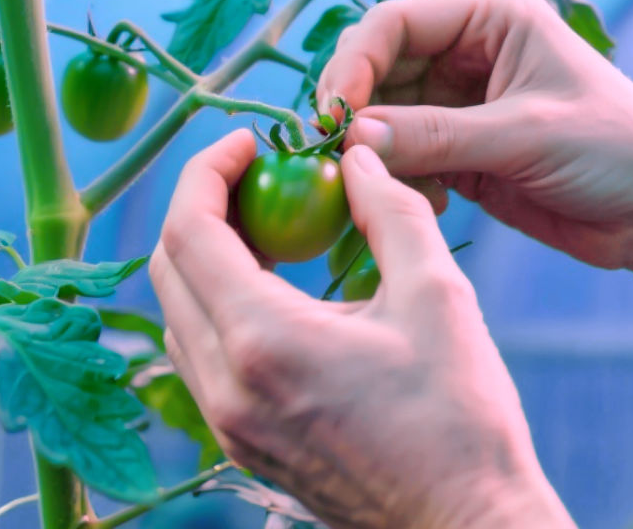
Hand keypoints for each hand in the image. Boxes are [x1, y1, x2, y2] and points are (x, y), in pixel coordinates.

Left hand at [150, 130, 573, 528]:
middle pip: (168, 269)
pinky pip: (199, 356)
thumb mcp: (437, 297)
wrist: (464, 526)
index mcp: (263, 341)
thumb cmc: (460, 419)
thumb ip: (390, 212)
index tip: (248, 142)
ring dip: (204, 258)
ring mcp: (226, 422)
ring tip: (265, 225)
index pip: (189, 232)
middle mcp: (225, 384)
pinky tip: (271, 289)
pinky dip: (216, 307)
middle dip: (201, 207)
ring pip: (177, 315)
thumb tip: (357, 158)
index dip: (206, 172)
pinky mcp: (239, 443)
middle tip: (253, 176)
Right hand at [317, 0, 632, 269]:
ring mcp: (458, 104)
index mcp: (490, 19)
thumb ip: (436, 135)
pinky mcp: (456, 152)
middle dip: (354, 110)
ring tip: (376, 185)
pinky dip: (395, 179)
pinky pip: (400, 158)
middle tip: (335, 153)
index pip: (393, 24)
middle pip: (376, 69)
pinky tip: (424, 202)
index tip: (335, 116)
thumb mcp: (524, 136)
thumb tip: (353, 137)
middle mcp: (466, 53)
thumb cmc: (615, 151)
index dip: (355, 64)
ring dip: (371, 151)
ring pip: (381, 117)